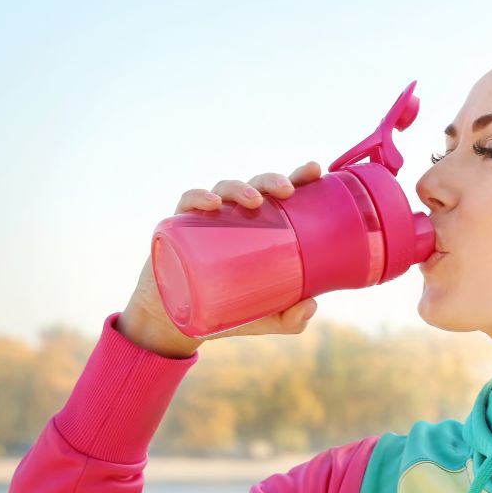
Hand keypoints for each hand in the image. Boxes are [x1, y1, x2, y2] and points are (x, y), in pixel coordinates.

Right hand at [121, 161, 325, 356]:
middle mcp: (236, 217)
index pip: (281, 195)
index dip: (298, 177)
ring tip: (253, 201)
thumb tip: (311, 305)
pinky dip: (198, 197)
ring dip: (239, 188)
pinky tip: (211, 204)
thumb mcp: (264, 318)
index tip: (314, 170)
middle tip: (287, 191)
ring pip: (224, 189)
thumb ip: (290, 318)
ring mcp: (208, 219)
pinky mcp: (179, 226)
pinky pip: (187, 202)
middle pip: (256, 186)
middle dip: (272, 180)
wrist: (177, 322)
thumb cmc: (227, 310)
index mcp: (262, 227)